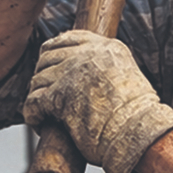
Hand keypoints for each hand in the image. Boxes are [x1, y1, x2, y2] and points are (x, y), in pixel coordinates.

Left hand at [24, 30, 172, 172]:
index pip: (69, 38)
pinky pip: (33, 102)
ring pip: (38, 80)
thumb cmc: (139, 119)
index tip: (51, 64)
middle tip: (45, 92)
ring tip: (44, 112)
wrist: (139, 134)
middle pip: (49, 57)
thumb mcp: (128, 79)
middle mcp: (88, 55)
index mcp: (108, 47)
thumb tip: (88, 83)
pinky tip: (39, 122)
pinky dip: (33, 114)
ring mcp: (71, 73)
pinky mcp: (58, 97)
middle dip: (44, 75)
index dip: (55, 51)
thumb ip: (108, 71)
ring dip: (38, 96)